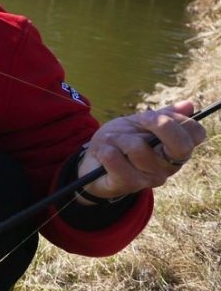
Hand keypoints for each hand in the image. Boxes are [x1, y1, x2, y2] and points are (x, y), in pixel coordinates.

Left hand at [76, 100, 206, 202]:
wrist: (94, 162)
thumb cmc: (121, 141)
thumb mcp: (140, 124)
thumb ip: (162, 116)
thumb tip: (189, 105)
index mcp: (176, 149)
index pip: (196, 134)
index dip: (177, 120)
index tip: (153, 115)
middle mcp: (169, 166)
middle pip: (180, 146)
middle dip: (160, 126)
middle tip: (139, 120)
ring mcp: (151, 178)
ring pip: (138, 148)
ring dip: (118, 138)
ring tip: (112, 140)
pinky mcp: (129, 185)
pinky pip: (117, 161)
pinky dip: (106, 151)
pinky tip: (105, 152)